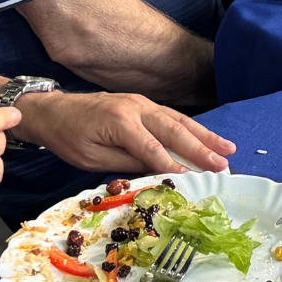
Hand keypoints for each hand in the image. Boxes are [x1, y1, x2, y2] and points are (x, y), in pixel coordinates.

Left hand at [18, 90, 235, 173]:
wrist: (53, 110)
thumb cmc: (68, 137)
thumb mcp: (91, 158)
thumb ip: (125, 163)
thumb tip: (157, 173)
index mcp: (120, 122)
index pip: (153, 147)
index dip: (174, 164)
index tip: (195, 179)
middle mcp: (136, 107)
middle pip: (174, 130)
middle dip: (201, 148)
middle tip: (224, 164)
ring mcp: (141, 102)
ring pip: (179, 120)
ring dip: (205, 135)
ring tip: (228, 148)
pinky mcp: (142, 103)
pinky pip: (172, 116)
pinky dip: (192, 127)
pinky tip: (207, 137)